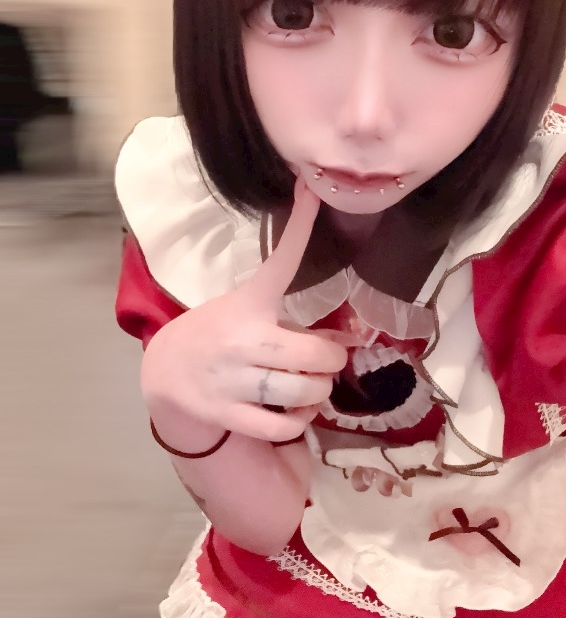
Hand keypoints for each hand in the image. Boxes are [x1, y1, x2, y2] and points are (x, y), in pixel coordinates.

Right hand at [141, 178, 347, 441]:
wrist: (165, 372)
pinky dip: (299, 421)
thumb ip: (286, 316)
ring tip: (310, 385)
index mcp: (249, 304)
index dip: (300, 226)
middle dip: (332, 359)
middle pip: (316, 354)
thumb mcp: (243, 309)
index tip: (312, 192)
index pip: (281, 261)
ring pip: (305, 392)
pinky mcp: (228, 413)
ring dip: (319, 391)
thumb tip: (347, 333)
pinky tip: (294, 411)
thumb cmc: (217, 335)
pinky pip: (284, 426)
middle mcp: (243, 340)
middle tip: (324, 358)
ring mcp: (234, 379)